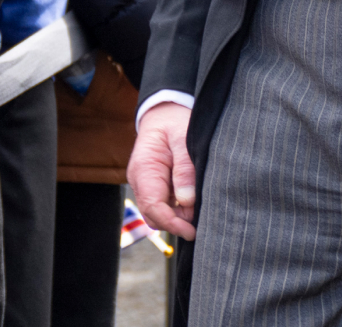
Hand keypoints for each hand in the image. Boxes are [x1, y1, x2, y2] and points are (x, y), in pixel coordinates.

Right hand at [128, 102, 196, 240]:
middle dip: (177, 221)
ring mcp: (145, 183)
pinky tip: (193, 202)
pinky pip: (163, 203)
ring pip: (159, 212)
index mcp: (144, 169)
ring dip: (178, 215)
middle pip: (154, 215)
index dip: (172, 223)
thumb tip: (187, 200)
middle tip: (201, 217)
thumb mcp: (183, 138)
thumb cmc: (174, 121)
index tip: (192, 230)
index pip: (153, 207)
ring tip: (200, 207)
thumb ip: (185, 168)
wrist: (165, 110)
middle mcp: (140, 180)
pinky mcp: (154, 184)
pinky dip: (177, 207)